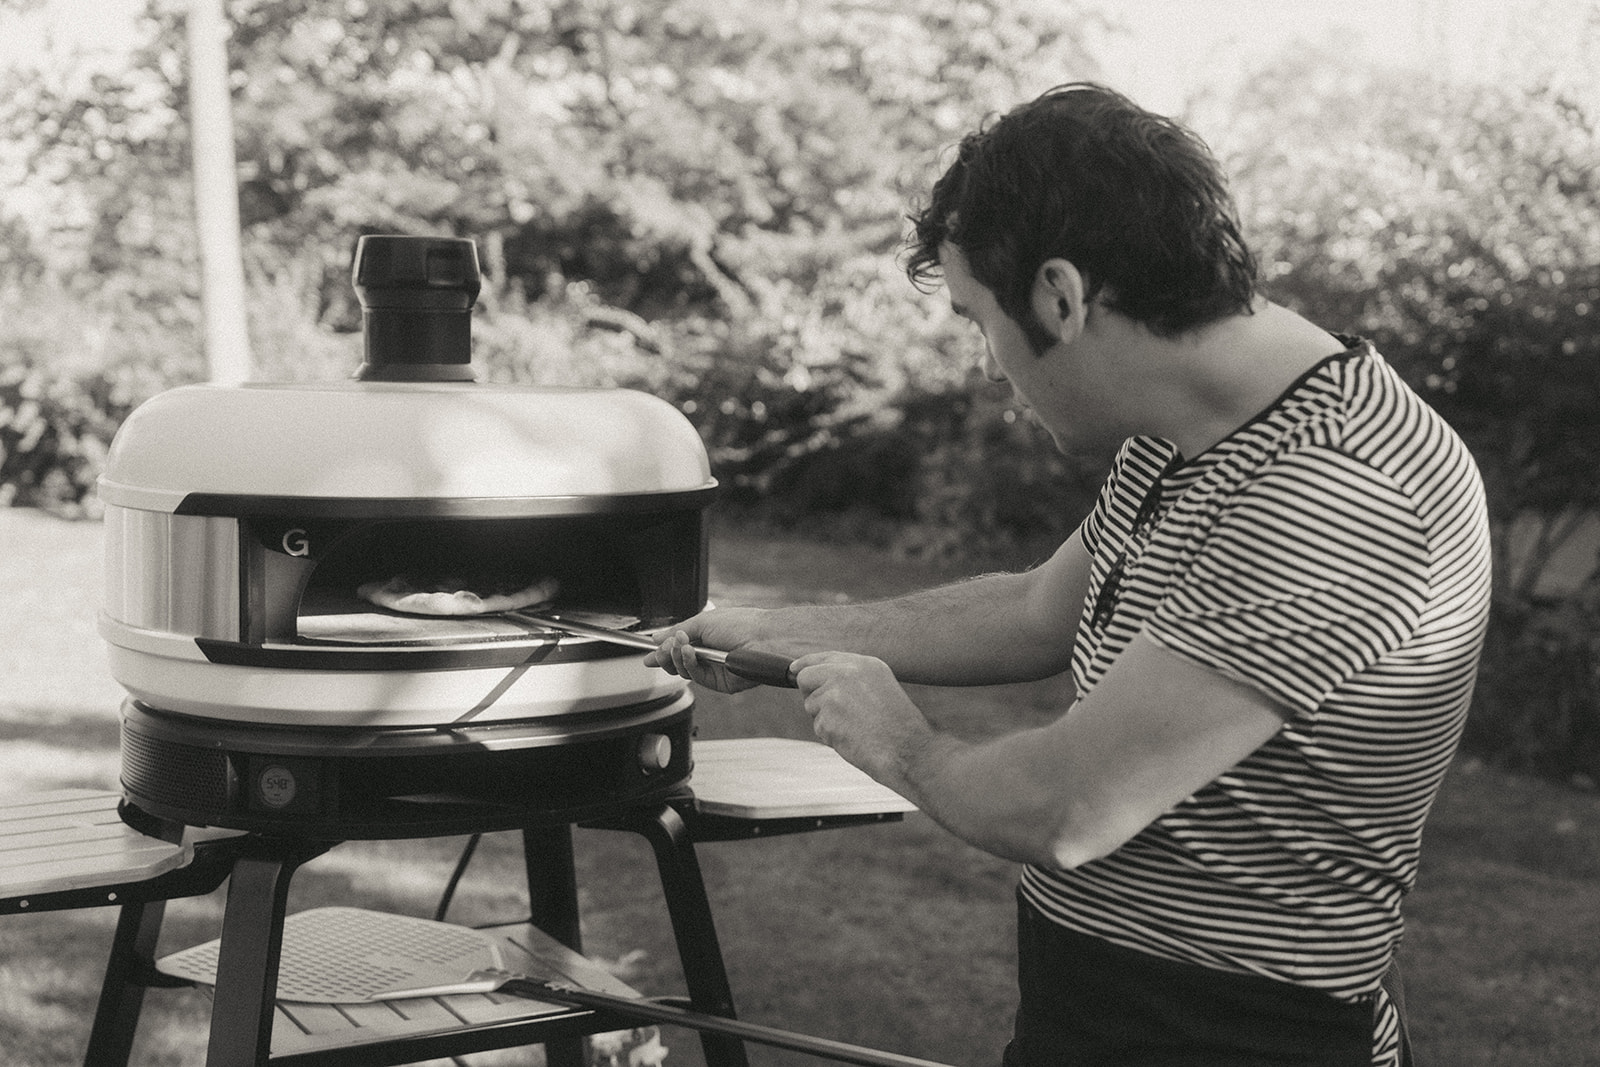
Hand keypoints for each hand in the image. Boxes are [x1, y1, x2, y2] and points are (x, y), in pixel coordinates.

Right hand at [644, 608, 766, 693]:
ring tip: (680, 644)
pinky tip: (689, 652)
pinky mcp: (720, 683)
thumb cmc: (741, 624)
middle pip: (676, 663)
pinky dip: (688, 663)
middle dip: (665, 655)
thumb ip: (677, 631)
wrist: (764, 639)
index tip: (647, 654)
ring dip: (675, 657)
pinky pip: (696, 677)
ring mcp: (714, 669)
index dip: (662, 652)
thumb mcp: (703, 622)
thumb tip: (657, 638)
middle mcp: (709, 654)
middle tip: (662, 648)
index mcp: (706, 637)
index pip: (678, 648)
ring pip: (683, 671)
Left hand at [791, 651, 926, 787]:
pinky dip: (831, 737)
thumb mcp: (881, 687)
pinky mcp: (827, 717)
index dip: (806, 664)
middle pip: (806, 678)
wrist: (907, 750)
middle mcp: (846, 673)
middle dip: (811, 695)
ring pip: (811, 706)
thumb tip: (818, 680)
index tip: (794, 669)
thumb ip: (851, 678)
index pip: (824, 657)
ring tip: (855, 727)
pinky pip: (818, 727)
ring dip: (826, 720)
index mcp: (864, 663)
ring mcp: (834, 694)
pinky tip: (853, 738)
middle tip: (834, 713)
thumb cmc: (898, 726)